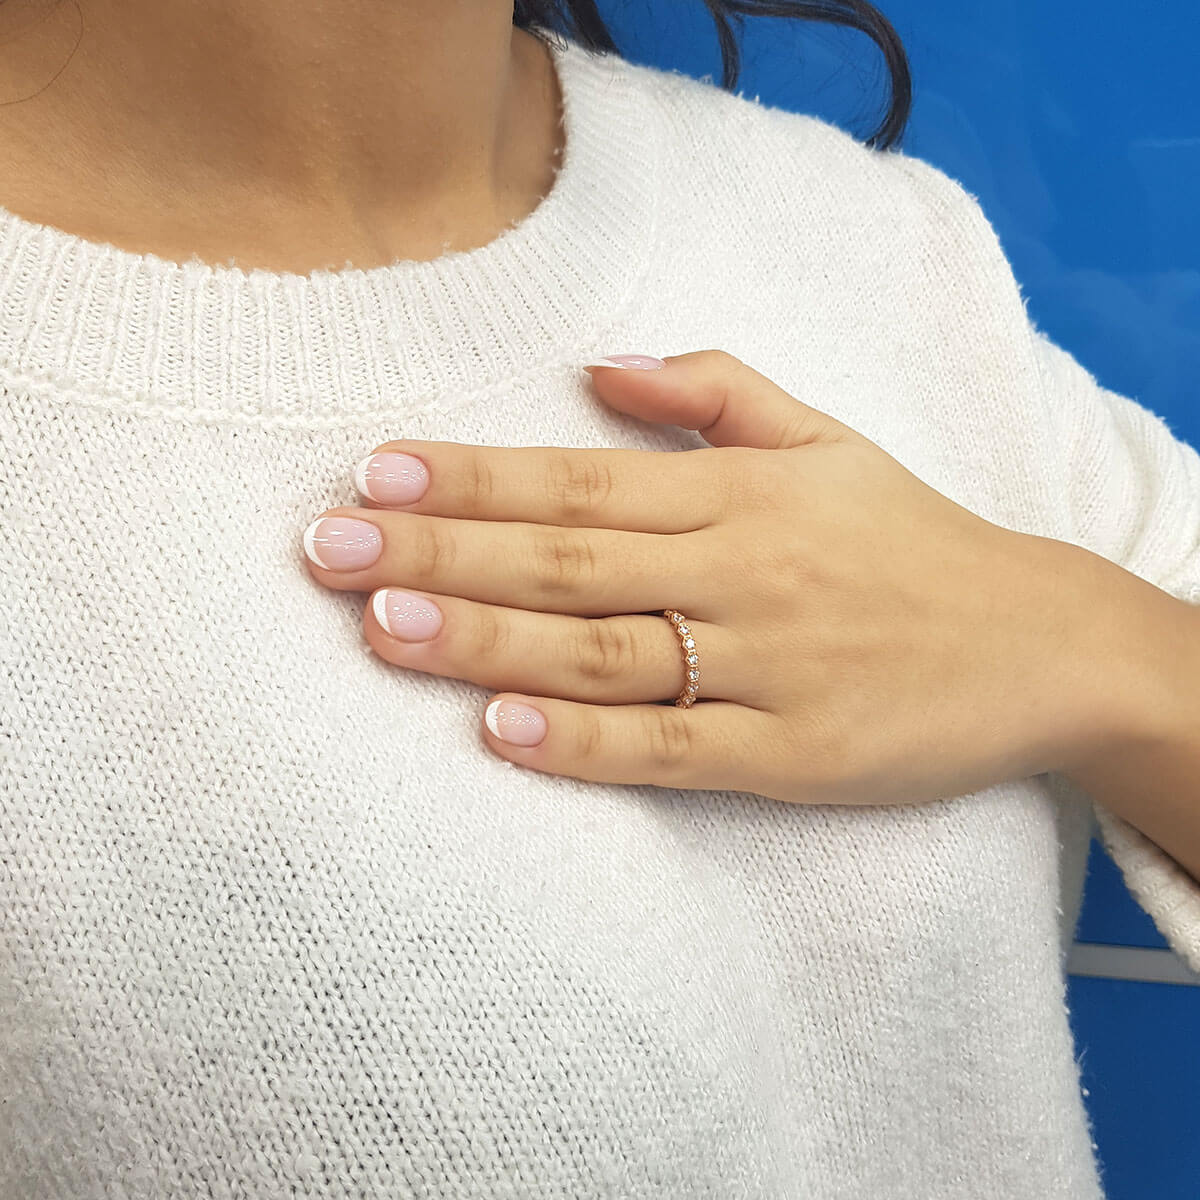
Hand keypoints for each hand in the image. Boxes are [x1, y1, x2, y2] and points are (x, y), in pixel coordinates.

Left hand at [301, 349, 1095, 805]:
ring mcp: (762, 667)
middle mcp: (738, 573)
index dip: (471, 475)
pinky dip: (583, 742)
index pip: (578, 479)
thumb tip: (603, 365)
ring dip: (485, 639)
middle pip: (565, 561)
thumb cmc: (911, 540)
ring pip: (600, 652)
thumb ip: (716, 392)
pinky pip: (669, 748)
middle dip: (440, 551)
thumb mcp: (828, 439)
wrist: (1036, 643)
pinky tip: (498, 730)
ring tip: (381, 625)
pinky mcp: (789, 755)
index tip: (374, 474)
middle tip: (326, 550)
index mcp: (738, 495)